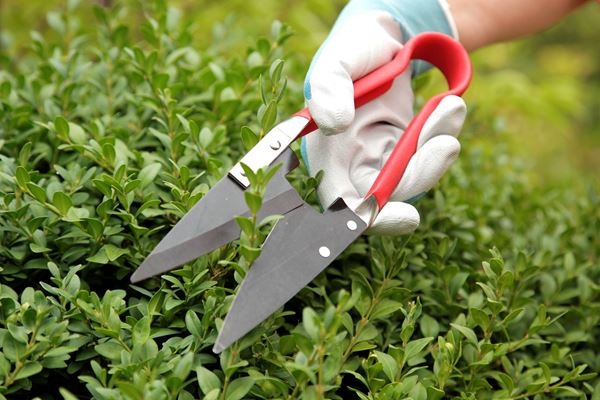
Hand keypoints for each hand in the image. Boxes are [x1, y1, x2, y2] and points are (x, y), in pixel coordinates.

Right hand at [302, 9, 465, 234]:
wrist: (384, 37)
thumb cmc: (354, 48)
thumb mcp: (336, 60)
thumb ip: (327, 88)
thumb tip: (333, 123)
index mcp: (325, 153)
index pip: (341, 203)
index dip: (370, 218)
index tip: (406, 217)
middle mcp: (351, 164)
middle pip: (387, 197)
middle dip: (420, 175)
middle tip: (447, 144)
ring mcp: (380, 160)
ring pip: (413, 179)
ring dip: (437, 152)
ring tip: (450, 107)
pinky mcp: (404, 152)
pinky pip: (427, 159)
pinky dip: (442, 136)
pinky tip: (449, 108)